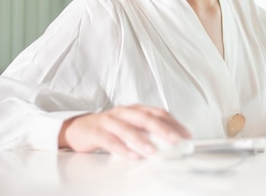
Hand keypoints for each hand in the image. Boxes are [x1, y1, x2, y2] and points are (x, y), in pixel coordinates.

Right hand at [58, 104, 190, 157]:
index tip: (185, 134)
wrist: (79, 128)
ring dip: (141, 140)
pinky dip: (122, 148)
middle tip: (174, 140)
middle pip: (145, 118)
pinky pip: (110, 140)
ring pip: (127, 129)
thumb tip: (171, 143)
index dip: (173, 123)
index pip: (158, 113)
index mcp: (134, 109)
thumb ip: (147, 132)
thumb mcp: (130, 125)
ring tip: (153, 150)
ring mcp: (109, 121)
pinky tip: (131, 155)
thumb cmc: (109, 127)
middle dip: (161, 129)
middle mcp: (123, 112)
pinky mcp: (96, 132)